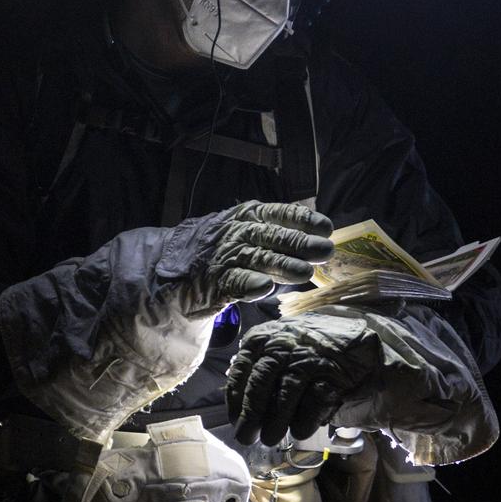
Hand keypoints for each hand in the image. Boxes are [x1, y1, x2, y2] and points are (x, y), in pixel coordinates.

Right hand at [175, 201, 333, 315]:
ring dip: (282, 265)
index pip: (279, 213)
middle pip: (272, 236)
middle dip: (300, 243)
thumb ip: (278, 233)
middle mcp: (238, 232)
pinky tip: (265, 287)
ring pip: (257, 259)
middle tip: (325, 251)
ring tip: (305, 272)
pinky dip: (249, 284)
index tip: (326, 228)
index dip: (303, 220)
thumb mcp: (248, 230)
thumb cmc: (224, 247)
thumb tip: (320, 241)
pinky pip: (233, 282)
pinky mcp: (214, 281)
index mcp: (249, 216)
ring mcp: (225, 256)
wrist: (174, 262)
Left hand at [225, 313, 383, 445]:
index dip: (235, 402)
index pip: (240, 373)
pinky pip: (313, 403)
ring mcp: (308, 359)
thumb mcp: (274, 345)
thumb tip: (237, 405)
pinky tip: (299, 432)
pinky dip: (304, 421)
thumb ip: (256, 366)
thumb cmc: (304, 346)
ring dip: (275, 423)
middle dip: (251, 417)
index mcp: (261, 338)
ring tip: (270, 439)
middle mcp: (282, 345)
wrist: (350, 335)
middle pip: (259, 386)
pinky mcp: (332, 373)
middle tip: (246, 437)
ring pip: (285, 396)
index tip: (234, 421)